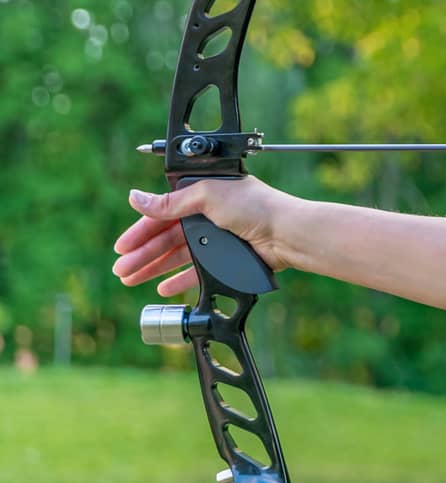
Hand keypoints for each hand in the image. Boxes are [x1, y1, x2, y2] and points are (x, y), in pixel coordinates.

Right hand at [113, 176, 298, 296]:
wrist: (286, 232)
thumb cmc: (255, 207)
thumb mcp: (207, 195)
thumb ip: (171, 201)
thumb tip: (136, 197)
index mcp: (203, 195)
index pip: (163, 213)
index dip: (141, 230)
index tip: (122, 246)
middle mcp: (209, 216)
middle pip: (167, 237)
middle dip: (142, 253)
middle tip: (122, 269)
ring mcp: (218, 238)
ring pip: (178, 255)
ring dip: (154, 267)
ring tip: (132, 279)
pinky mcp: (228, 257)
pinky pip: (197, 270)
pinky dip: (180, 279)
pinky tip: (163, 287)